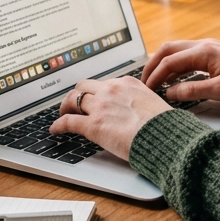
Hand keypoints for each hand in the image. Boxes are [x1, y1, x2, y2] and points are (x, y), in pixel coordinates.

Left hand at [50, 77, 171, 159]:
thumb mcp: (154, 103)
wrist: (164, 137)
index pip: (105, 83)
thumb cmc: (165, 125)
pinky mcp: (93, 125)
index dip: (96, 92)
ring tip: (63, 113)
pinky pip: (68, 121)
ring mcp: (100, 106)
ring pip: (73, 99)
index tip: (94, 98)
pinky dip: (59, 125)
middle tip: (75, 103)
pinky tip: (55, 130)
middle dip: (78, 94)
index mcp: (128, 83)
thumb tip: (140, 111)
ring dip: (65, 106)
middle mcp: (111, 90)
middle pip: (84, 86)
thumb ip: (141, 102)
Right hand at [141, 39, 219, 105]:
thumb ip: (192, 91)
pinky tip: (173, 79)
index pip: (169, 61)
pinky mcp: (212, 53)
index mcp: (204, 52)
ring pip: (176, 51)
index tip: (146, 89)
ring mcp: (208, 47)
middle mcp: (203, 45)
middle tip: (143, 82)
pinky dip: (175, 66)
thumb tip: (170, 93)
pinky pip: (186, 56)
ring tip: (154, 82)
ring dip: (163, 65)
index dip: (154, 76)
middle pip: (168, 50)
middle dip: (152, 65)